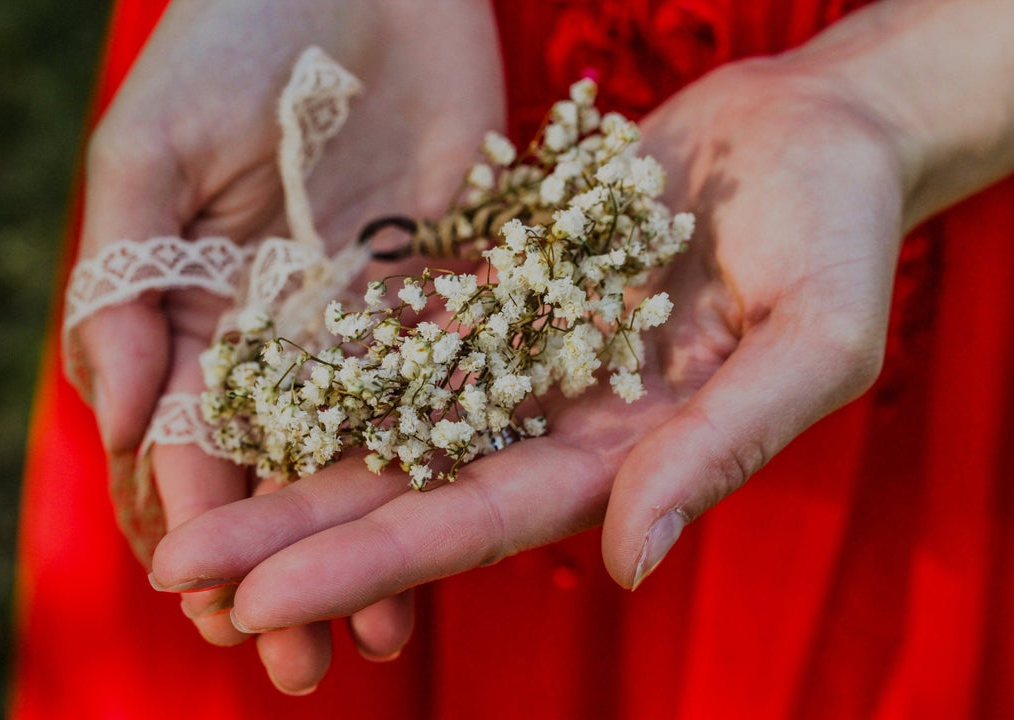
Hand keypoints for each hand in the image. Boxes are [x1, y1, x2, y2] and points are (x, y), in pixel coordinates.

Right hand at [75, 0, 503, 691]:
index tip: (210, 605)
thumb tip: (123, 418)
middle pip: (280, 476)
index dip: (198, 528)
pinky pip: (452, 393)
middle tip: (302, 666)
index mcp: (195, 310)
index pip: (188, 446)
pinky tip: (459, 532)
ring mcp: (368, 320)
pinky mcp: (451, 292)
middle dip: (287, 570)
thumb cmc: (231, 38)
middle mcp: (282, 333)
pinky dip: (450, 468)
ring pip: (369, 458)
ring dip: (372, 548)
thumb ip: (126, 279)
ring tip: (384, 637)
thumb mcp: (149, 147)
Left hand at [151, 53, 905, 685]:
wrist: (810, 130)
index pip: (479, 524)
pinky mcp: (502, 289)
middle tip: (179, 568)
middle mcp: (556, 422)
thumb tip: (629, 559)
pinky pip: (404, 332)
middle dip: (294, 533)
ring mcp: (523, 357)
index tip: (262, 601)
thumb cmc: (838, 230)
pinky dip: (330, 363)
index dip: (371, 565)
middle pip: (407, 489)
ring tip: (182, 489)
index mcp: (624, 456)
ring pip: (386, 420)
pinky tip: (250, 385)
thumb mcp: (814, 337)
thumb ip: (724, 444)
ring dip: (290, 457)